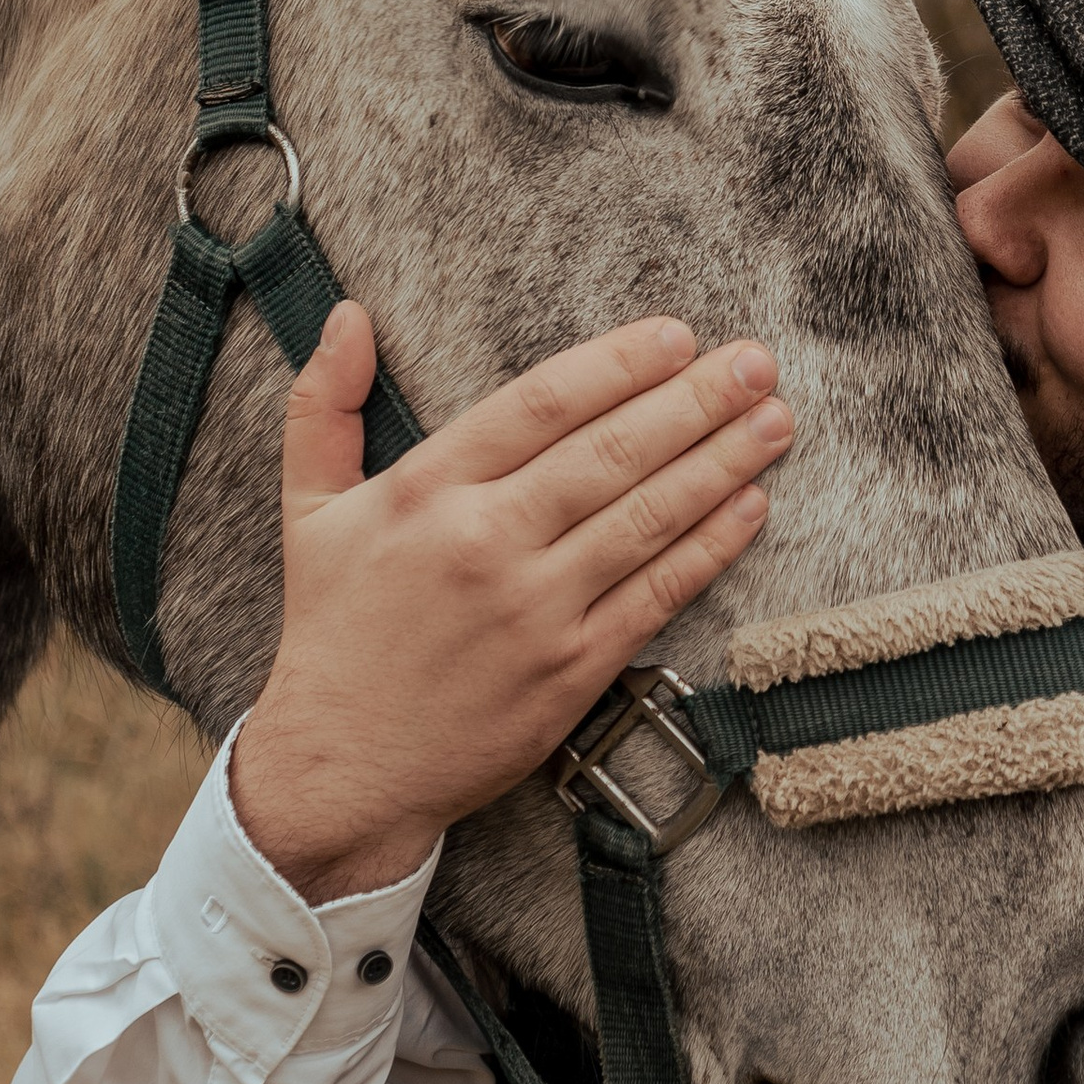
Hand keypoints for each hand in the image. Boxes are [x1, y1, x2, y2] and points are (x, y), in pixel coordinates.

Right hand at [228, 309, 793, 901]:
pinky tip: (750, 506)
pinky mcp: (573, 670)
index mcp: (426, 491)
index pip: (541, 403)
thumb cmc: (334, 630)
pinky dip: (710, 547)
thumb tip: (348, 316)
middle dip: (694, 401)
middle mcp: (486, 542)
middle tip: (754, 363)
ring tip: (773, 421)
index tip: (677, 335)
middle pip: (610, 453)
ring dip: (721, 463)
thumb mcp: (310, 508)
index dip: (618, 364)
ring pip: (646, 517)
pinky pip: (657, 594)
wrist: (341, 767)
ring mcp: (536, 610)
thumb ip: (322, 404)